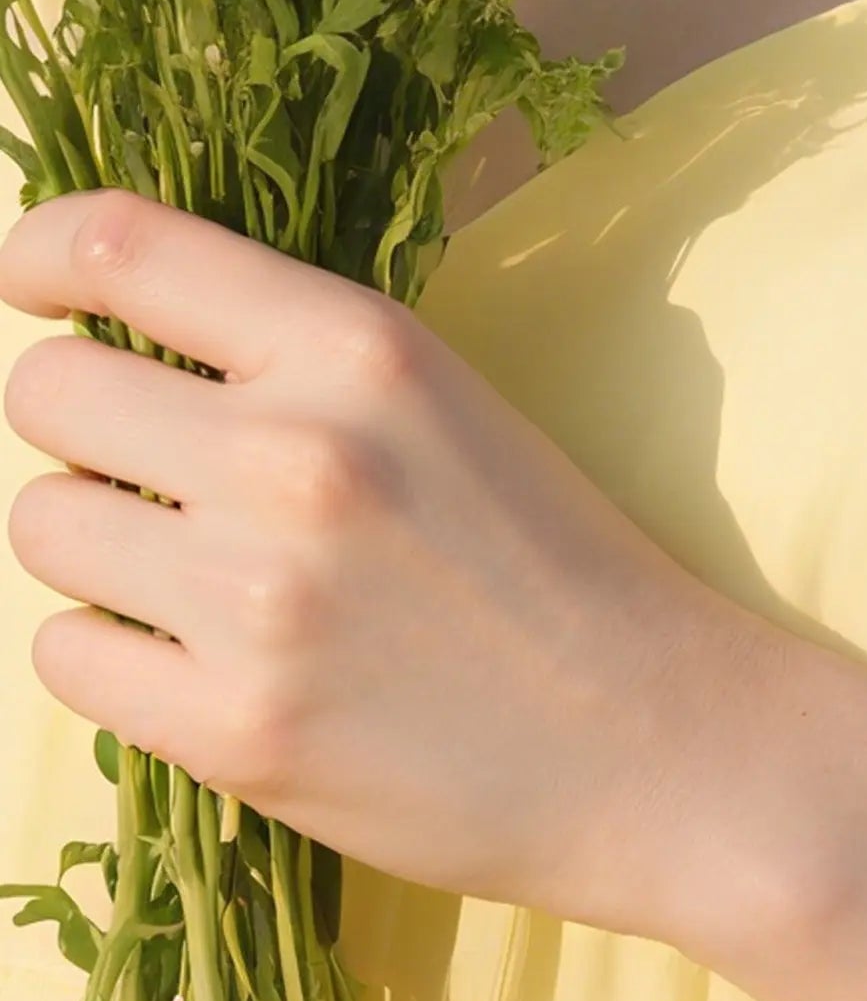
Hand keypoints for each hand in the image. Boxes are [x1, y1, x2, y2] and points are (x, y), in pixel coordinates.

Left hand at [0, 190, 743, 927]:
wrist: (668, 755)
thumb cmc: (568, 579)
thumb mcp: (457, 412)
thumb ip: (303, 365)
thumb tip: (118, 338)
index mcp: (361, 352)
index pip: (121, 246)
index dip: (43, 257)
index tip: (32, 287)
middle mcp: (296, 457)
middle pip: (50, 393)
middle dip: (85, 430)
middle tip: (158, 483)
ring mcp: (259, 600)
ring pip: (45, 525)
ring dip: (99, 548)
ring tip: (197, 588)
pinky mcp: (238, 729)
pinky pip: (65, 657)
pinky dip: (115, 660)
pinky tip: (203, 670)